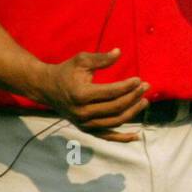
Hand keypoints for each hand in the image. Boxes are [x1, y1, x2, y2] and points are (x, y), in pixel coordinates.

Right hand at [33, 48, 149, 141]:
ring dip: (132, 112)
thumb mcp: (81, 60)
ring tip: (144, 101)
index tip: (139, 80)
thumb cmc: (65, 71)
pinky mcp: (86, 129)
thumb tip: (119, 52)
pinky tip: (137, 136)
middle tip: (146, 87)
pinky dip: (122, 138)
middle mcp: (82, 112)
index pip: (111, 93)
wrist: (46, 88)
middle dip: (133, 97)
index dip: (127, 87)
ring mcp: (84, 124)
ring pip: (115, 122)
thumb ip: (101, 58)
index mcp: (81, 95)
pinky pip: (107, 136)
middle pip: (116, 107)